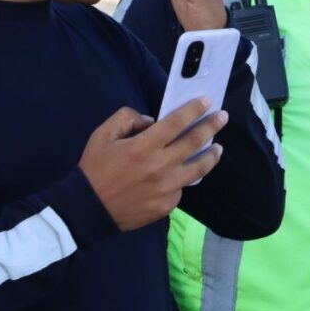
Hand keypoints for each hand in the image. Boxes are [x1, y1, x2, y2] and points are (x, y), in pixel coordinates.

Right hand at [78, 99, 227, 230]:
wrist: (86, 210)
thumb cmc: (94, 170)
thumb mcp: (102, 136)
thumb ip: (127, 119)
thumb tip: (153, 121)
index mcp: (143, 147)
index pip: (177, 122)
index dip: (194, 109)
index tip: (207, 101)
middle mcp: (160, 166)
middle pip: (195, 142)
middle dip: (212, 126)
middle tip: (223, 117)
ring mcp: (166, 188)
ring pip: (199, 168)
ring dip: (211, 155)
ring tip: (218, 147)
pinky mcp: (167, 205)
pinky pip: (181, 187)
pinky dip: (184, 178)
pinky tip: (183, 173)